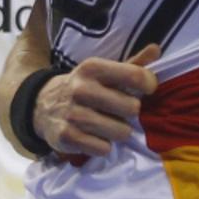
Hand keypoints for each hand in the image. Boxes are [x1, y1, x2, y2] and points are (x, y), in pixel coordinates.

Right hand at [33, 44, 159, 156]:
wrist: (42, 105)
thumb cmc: (86, 87)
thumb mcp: (105, 71)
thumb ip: (133, 63)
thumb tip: (156, 49)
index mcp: (93, 68)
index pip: (135, 76)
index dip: (149, 85)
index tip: (147, 89)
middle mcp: (82, 89)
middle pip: (132, 108)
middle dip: (130, 111)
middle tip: (120, 110)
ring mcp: (73, 114)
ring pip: (121, 132)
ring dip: (119, 131)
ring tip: (108, 124)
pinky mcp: (66, 137)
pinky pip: (104, 149)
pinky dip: (103, 146)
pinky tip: (94, 136)